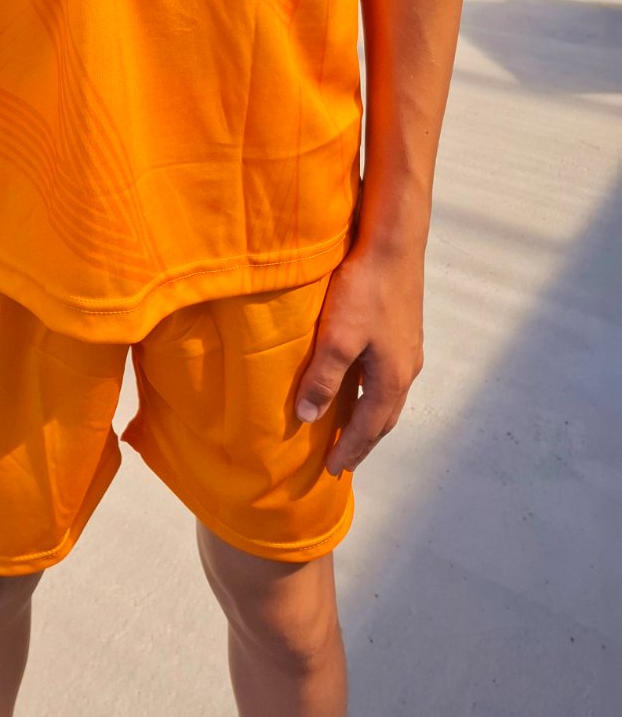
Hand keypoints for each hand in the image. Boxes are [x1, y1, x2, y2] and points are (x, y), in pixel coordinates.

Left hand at [294, 237, 424, 475]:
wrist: (393, 244)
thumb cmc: (364, 291)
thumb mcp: (336, 338)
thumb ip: (322, 379)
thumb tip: (307, 418)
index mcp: (391, 379)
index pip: (368, 428)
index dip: (349, 451)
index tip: (332, 472)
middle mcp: (406, 369)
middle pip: (384, 417)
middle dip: (363, 440)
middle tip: (343, 458)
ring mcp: (408, 347)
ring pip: (388, 395)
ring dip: (371, 416)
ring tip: (350, 426)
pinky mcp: (403, 327)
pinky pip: (387, 374)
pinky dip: (373, 391)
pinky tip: (359, 380)